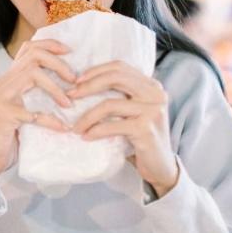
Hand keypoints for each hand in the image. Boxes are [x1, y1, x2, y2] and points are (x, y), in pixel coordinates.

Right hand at [0, 39, 75, 191]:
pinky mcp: (4, 115)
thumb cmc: (10, 135)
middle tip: (75, 79)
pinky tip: (62, 128)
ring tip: (69, 103)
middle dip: (58, 64)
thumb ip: (36, 93)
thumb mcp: (23, 107)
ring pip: (32, 75)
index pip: (29, 48)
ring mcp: (2, 97)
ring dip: (56, 88)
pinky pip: (33, 113)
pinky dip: (51, 120)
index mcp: (9, 78)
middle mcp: (4, 82)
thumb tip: (71, 85)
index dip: (50, 45)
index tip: (70, 52)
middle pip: (33, 56)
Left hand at [67, 61, 178, 196]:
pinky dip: (95, 130)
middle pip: (116, 78)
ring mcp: (152, 111)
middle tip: (71, 96)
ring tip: (76, 126)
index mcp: (151, 85)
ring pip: (110, 104)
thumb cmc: (141, 136)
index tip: (77, 80)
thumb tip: (83, 83)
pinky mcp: (146, 129)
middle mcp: (155, 94)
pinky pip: (112, 126)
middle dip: (88, 86)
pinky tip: (86, 136)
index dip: (96, 70)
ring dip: (87, 116)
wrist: (160, 165)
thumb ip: (121, 94)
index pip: (120, 67)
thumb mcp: (134, 110)